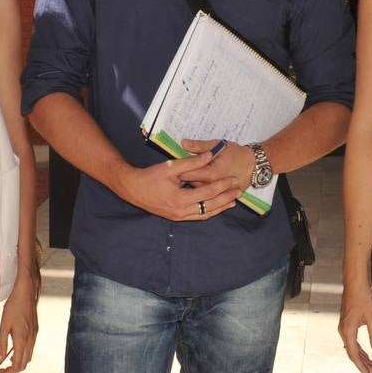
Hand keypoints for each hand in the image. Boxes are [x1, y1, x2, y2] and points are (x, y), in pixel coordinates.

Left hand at [0, 279, 37, 372]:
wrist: (26, 294)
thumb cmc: (13, 308)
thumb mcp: (3, 326)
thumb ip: (2, 344)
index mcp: (21, 340)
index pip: (17, 364)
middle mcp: (30, 340)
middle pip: (24, 363)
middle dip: (12, 371)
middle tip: (0, 372)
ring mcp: (34, 336)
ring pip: (28, 357)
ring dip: (18, 363)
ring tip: (6, 364)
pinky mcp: (35, 332)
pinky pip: (30, 349)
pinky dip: (22, 355)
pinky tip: (14, 352)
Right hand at [112, 153, 240, 220]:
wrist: (132, 189)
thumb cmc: (150, 177)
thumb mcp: (171, 167)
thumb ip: (192, 162)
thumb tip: (210, 155)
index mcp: (181, 199)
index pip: (208, 192)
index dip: (223, 185)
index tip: (233, 179)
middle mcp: (182, 211)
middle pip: (210, 206)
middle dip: (226, 198)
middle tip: (239, 191)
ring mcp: (179, 216)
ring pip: (205, 214)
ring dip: (220, 207)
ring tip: (233, 201)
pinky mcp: (176, 217)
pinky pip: (197, 216)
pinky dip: (209, 212)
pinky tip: (216, 207)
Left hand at [178, 138, 254, 191]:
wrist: (255, 165)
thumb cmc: (237, 154)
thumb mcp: (218, 145)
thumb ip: (199, 146)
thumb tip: (183, 143)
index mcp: (211, 174)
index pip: (187, 174)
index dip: (178, 170)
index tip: (174, 166)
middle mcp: (213, 187)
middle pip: (189, 185)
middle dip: (183, 179)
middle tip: (177, 173)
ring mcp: (218, 194)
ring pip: (197, 192)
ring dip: (191, 186)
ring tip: (185, 180)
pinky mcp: (221, 197)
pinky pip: (206, 197)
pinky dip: (200, 192)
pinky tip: (197, 187)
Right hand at [338, 277, 371, 372]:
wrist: (355, 283)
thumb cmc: (363, 297)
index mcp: (348, 331)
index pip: (354, 354)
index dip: (362, 366)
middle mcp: (343, 330)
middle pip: (352, 352)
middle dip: (364, 363)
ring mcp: (344, 327)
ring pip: (352, 347)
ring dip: (362, 356)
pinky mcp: (346, 323)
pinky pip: (351, 340)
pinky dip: (359, 348)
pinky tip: (366, 352)